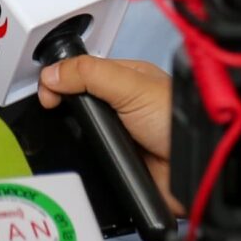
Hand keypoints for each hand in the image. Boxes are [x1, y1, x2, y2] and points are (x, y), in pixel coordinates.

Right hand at [36, 55, 181, 214]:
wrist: (193, 168)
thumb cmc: (177, 120)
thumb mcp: (130, 85)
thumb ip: (89, 74)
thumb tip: (51, 74)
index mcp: (126, 79)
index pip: (82, 71)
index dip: (61, 78)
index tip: (47, 92)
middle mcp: (122, 106)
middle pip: (79, 102)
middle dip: (64, 108)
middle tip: (51, 111)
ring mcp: (120, 136)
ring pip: (82, 133)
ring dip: (74, 136)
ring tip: (64, 136)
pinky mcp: (119, 164)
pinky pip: (91, 162)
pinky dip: (84, 162)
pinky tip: (80, 159)